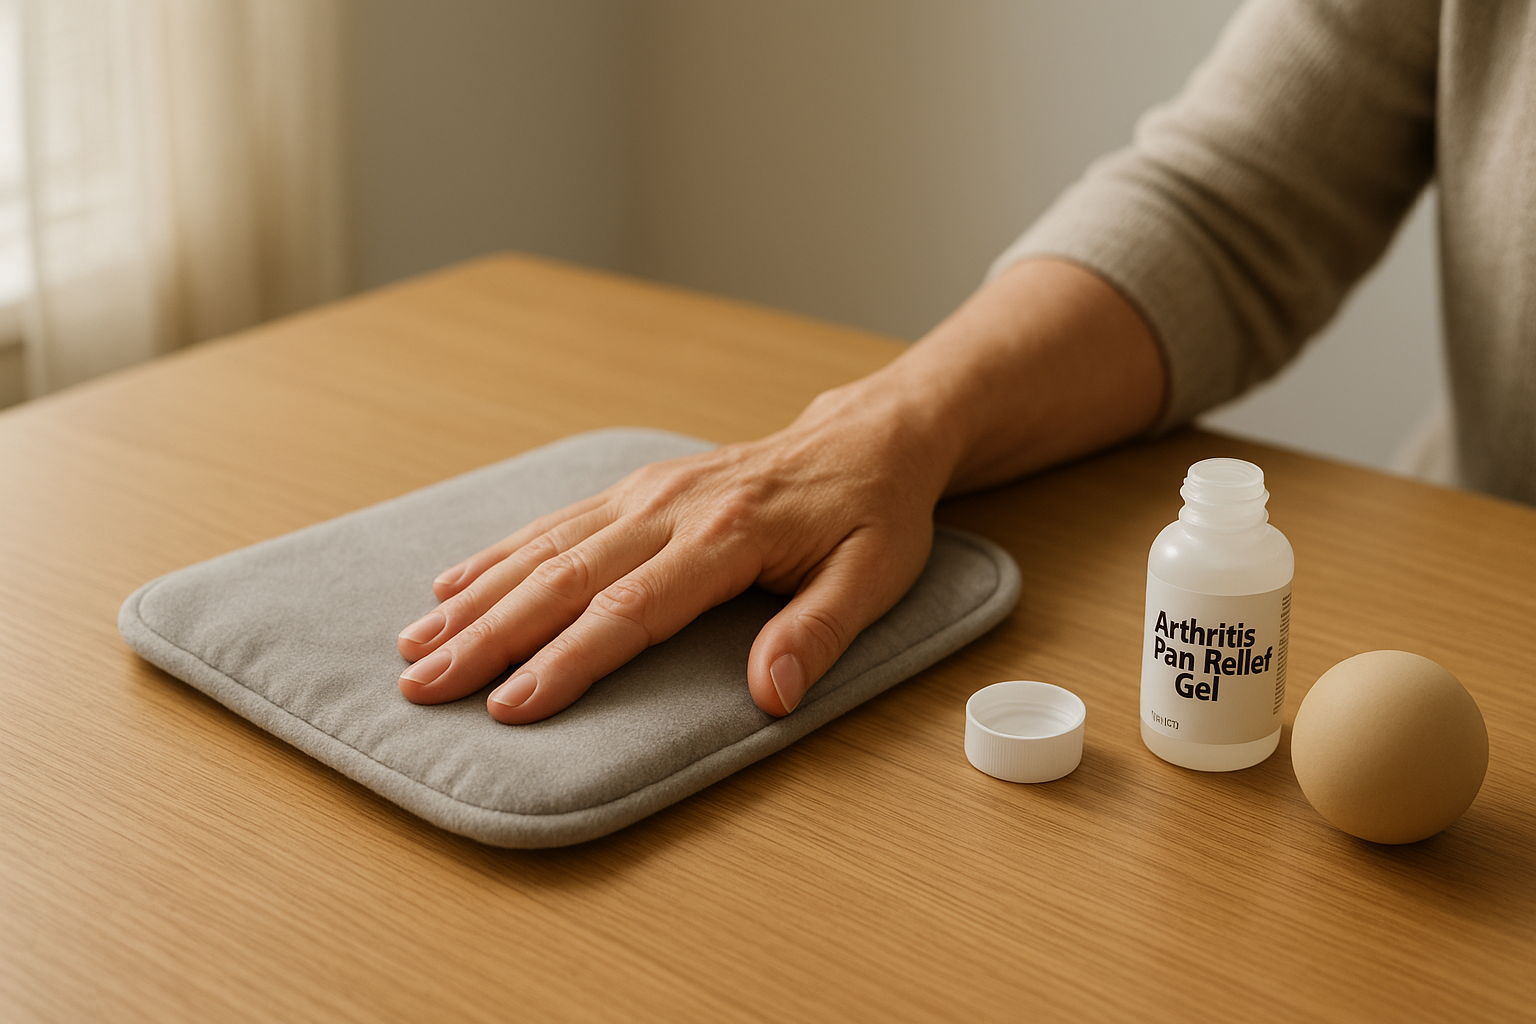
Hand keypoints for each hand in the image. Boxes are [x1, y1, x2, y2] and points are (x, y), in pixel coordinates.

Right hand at [395, 383, 952, 722]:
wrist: (866, 438)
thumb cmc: (872, 514)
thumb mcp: (874, 577)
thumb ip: (819, 633)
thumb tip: (770, 695)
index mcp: (727, 535)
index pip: (631, 608)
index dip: (569, 661)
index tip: (511, 706)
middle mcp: (671, 507)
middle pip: (564, 578)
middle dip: (488, 637)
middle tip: (422, 686)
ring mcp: (646, 493)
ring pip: (544, 549)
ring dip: (475, 600)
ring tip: (414, 646)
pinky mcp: (636, 489)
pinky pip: (555, 522)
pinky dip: (497, 556)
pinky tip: (452, 587)